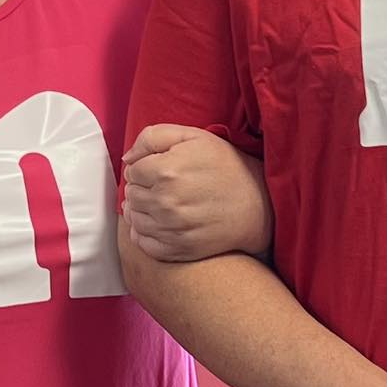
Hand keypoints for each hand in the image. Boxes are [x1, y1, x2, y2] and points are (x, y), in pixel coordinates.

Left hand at [122, 125, 273, 261]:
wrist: (259, 205)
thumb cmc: (226, 166)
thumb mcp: (194, 136)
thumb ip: (153, 137)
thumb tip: (127, 158)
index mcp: (166, 170)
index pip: (131, 172)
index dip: (143, 168)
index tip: (159, 170)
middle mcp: (165, 202)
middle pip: (131, 195)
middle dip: (142, 189)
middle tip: (163, 187)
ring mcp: (171, 229)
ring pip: (134, 219)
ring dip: (142, 211)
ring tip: (162, 204)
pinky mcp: (178, 249)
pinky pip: (143, 244)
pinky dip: (145, 234)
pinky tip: (161, 223)